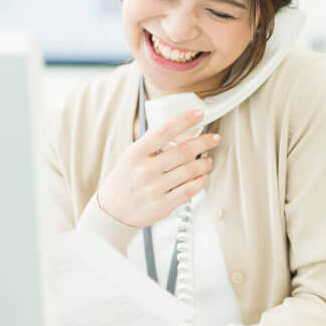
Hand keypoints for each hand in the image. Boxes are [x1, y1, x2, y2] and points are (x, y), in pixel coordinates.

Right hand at [98, 109, 220, 227]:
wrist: (112, 211)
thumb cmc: (126, 179)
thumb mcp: (131, 156)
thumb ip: (152, 143)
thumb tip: (181, 128)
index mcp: (136, 153)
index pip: (164, 130)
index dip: (185, 119)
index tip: (200, 114)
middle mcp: (144, 170)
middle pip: (183, 151)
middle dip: (204, 142)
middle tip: (214, 139)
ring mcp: (153, 189)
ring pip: (190, 171)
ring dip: (204, 163)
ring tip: (208, 160)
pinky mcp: (162, 205)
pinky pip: (189, 190)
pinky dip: (200, 181)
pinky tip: (202, 177)